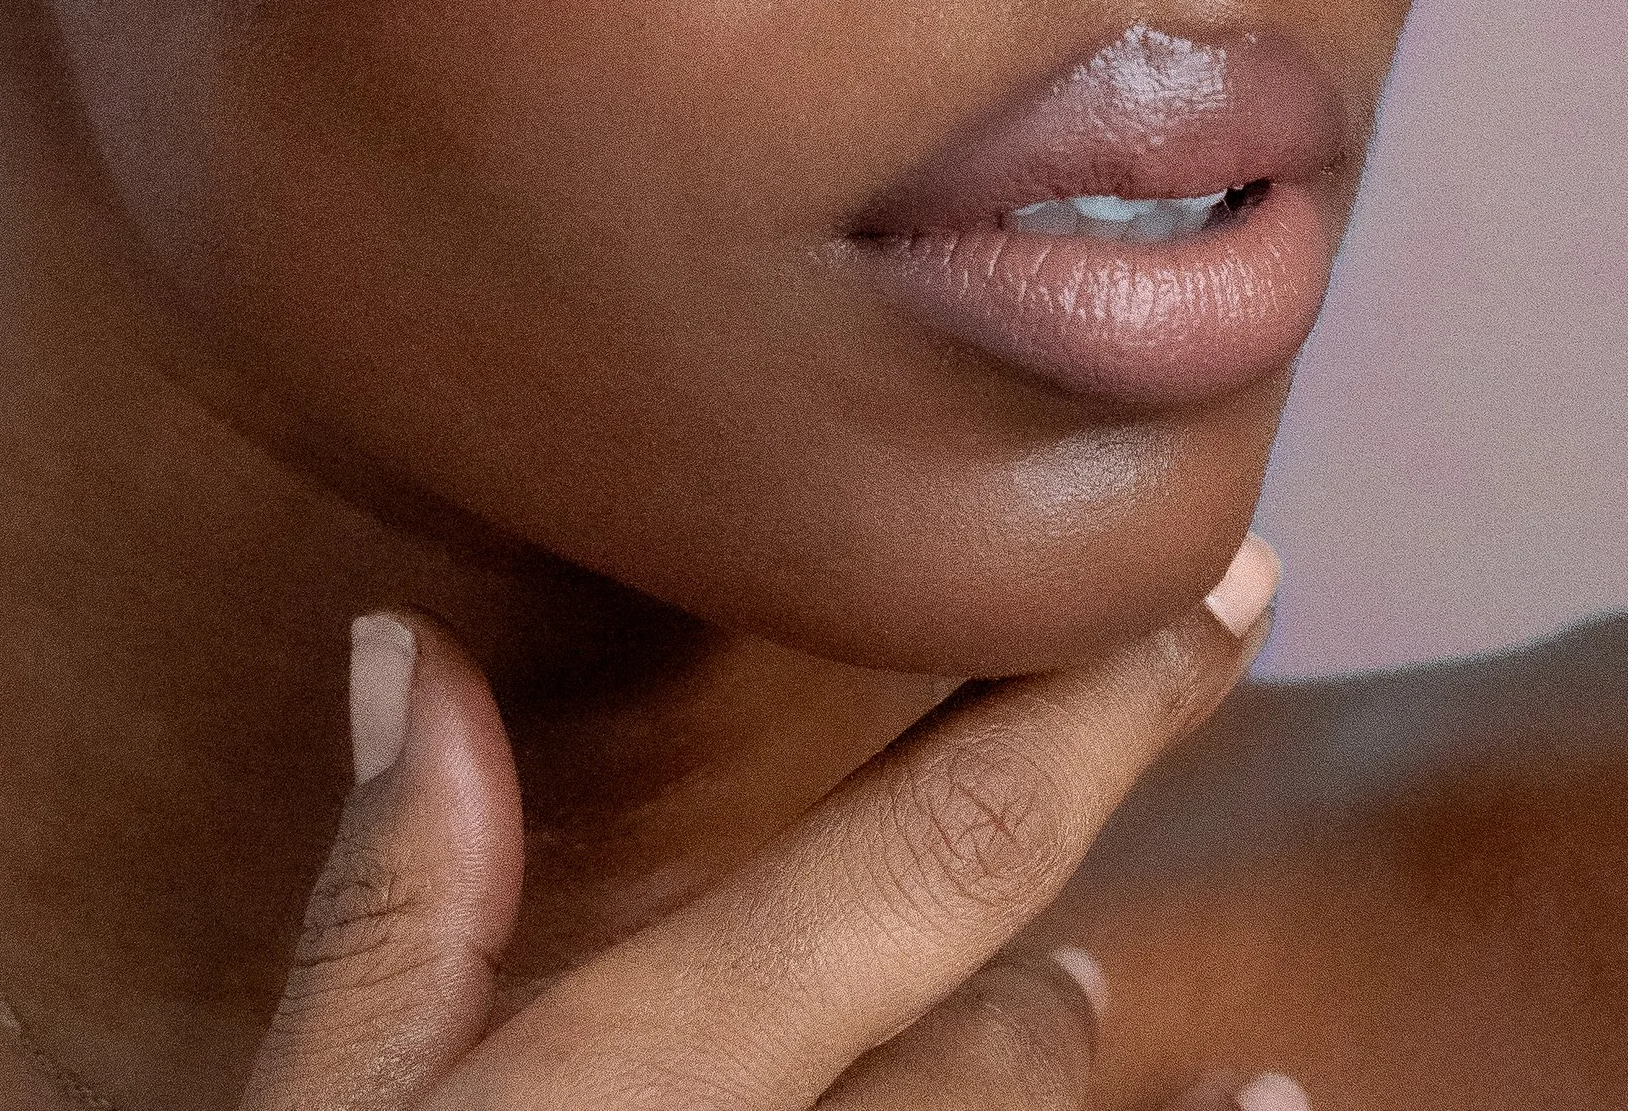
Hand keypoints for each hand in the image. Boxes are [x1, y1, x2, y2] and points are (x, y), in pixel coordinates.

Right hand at [238, 551, 1297, 1110]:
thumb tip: (411, 649)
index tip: (1240, 570)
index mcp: (661, 1079)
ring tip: (1196, 1069)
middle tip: (1067, 931)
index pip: (945, 847)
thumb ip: (388, 923)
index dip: (1106, 698)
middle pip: (1025, 1033)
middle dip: (1042, 959)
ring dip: (1090, 1101)